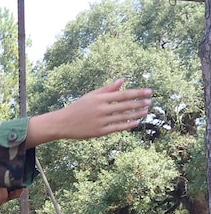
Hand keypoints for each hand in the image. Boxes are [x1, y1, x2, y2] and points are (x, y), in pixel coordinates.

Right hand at [27, 79, 151, 145]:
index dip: (138, 93)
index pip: (123, 94)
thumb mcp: (91, 95)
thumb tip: (123, 81)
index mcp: (100, 98)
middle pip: (125, 105)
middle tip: (150, 101)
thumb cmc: (78, 107)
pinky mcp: (99, 132)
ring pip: (123, 117)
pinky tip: (136, 122)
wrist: (63, 123)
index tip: (148, 92)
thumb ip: (107, 89)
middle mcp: (101, 109)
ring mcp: (100, 121)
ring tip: (146, 111)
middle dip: (139, 103)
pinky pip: (117, 128)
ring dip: (136, 114)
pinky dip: (127, 125)